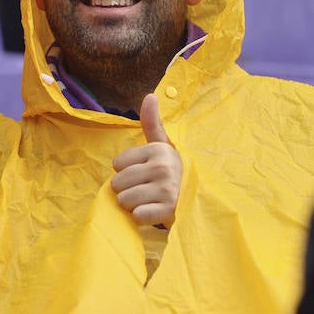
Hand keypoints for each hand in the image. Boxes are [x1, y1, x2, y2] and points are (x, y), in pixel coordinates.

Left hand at [111, 93, 181, 228]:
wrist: (196, 199)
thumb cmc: (172, 171)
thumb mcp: (163, 146)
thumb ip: (152, 124)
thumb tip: (150, 95)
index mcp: (158, 150)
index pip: (117, 164)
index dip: (126, 172)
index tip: (144, 173)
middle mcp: (163, 167)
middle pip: (117, 183)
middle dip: (127, 190)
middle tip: (146, 190)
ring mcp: (167, 189)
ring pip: (124, 200)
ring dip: (133, 205)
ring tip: (149, 200)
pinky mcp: (169, 211)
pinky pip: (137, 216)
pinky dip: (142, 218)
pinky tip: (154, 211)